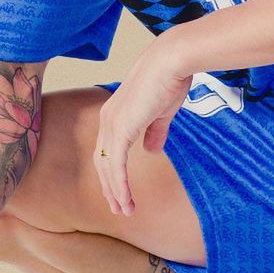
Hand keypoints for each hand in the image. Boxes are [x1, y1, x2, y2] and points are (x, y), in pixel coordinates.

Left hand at [94, 40, 192, 216]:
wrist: (171, 62)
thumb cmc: (169, 80)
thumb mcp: (161, 112)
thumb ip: (154, 132)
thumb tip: (151, 151)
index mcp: (116, 115)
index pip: (108, 151)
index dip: (113, 173)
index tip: (121, 192)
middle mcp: (108, 120)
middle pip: (102, 162)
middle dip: (110, 188)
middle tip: (119, 208)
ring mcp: (111, 124)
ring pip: (107, 167)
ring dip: (115, 191)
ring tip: (124, 210)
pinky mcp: (120, 129)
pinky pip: (115, 165)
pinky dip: (119, 184)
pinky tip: (126, 199)